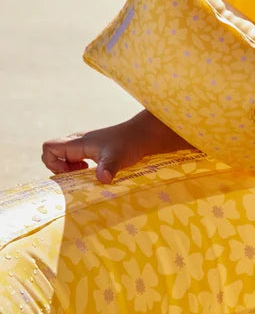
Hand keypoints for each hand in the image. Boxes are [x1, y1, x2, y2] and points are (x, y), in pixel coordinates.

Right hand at [41, 110, 188, 183]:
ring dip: (70, 168)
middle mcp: (79, 141)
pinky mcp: (95, 148)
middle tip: (79, 175)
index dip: (52, 162)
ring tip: (86, 174)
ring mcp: (87, 144)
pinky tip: (95, 172)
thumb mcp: (118, 157)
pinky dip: (80, 166)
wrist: (146, 134)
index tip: (70, 172)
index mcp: (79, 142)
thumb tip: (103, 179)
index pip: (49, 147)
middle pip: (54, 153)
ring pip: (66, 155)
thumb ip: (109, 167)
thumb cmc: (131, 143)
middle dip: (60, 168)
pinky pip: (76, 157)